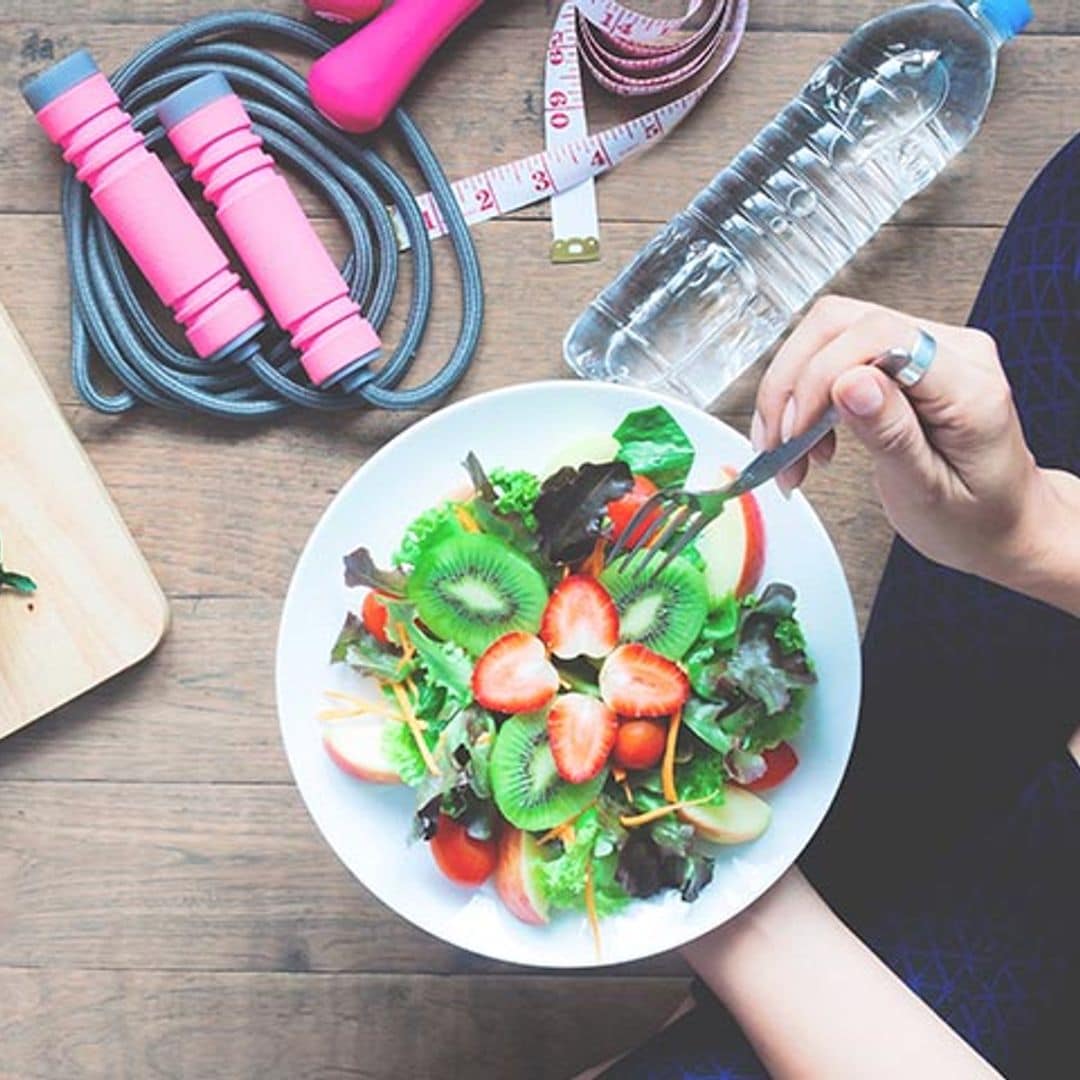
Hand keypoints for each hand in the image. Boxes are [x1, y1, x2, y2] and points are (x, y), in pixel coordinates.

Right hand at [752, 295, 1074, 597]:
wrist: (1002, 522)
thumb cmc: (975, 518)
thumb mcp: (928, 491)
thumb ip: (891, 434)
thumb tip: (849, 383)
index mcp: (969, 385)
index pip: (879, 336)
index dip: (820, 376)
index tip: (795, 431)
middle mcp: (952, 350)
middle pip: (842, 323)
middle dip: (793, 383)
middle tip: (778, 443)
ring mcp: (928, 346)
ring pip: (829, 333)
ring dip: (791, 391)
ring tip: (789, 451)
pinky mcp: (904, 357)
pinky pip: (836, 353)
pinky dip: (804, 396)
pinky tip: (806, 439)